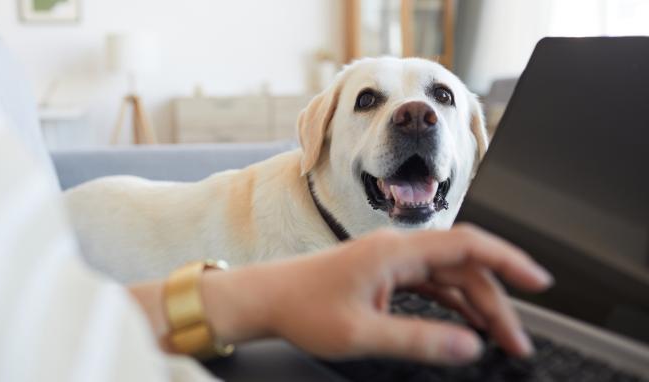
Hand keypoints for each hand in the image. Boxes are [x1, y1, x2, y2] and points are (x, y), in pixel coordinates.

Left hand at [200, 224, 552, 364]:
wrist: (266, 298)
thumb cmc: (302, 308)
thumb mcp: (363, 333)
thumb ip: (418, 339)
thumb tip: (468, 346)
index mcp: (396, 252)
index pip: (467, 245)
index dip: (508, 260)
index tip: (538, 281)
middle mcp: (398, 250)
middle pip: (464, 268)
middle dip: (497, 302)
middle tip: (518, 340)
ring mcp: (392, 261)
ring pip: (450, 278)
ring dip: (478, 305)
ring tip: (501, 338)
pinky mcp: (385, 274)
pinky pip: (431, 285)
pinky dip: (454, 303)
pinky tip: (468, 323)